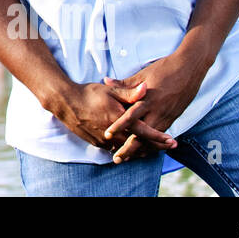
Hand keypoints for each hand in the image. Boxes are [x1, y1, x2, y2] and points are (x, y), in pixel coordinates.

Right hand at [48, 81, 175, 154]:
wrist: (66, 103)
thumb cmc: (89, 94)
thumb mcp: (110, 90)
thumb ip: (130, 92)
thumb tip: (146, 88)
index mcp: (120, 120)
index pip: (145, 132)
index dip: (159, 138)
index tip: (172, 141)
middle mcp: (114, 134)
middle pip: (139, 145)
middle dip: (154, 146)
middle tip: (168, 146)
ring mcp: (105, 141)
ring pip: (127, 149)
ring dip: (140, 148)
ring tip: (153, 146)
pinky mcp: (98, 144)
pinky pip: (116, 149)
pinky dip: (126, 147)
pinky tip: (132, 144)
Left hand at [101, 52, 206, 162]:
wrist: (190, 68)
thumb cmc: (164, 68)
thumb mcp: (142, 74)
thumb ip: (124, 83)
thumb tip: (106, 81)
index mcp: (147, 99)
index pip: (130, 117)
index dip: (119, 127)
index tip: (108, 135)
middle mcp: (158, 111)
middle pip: (142, 135)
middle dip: (130, 148)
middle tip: (117, 159)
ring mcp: (167, 116)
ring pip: (152, 138)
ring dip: (141, 149)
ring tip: (129, 158)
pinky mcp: (173, 117)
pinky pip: (161, 134)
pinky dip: (152, 143)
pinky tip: (146, 150)